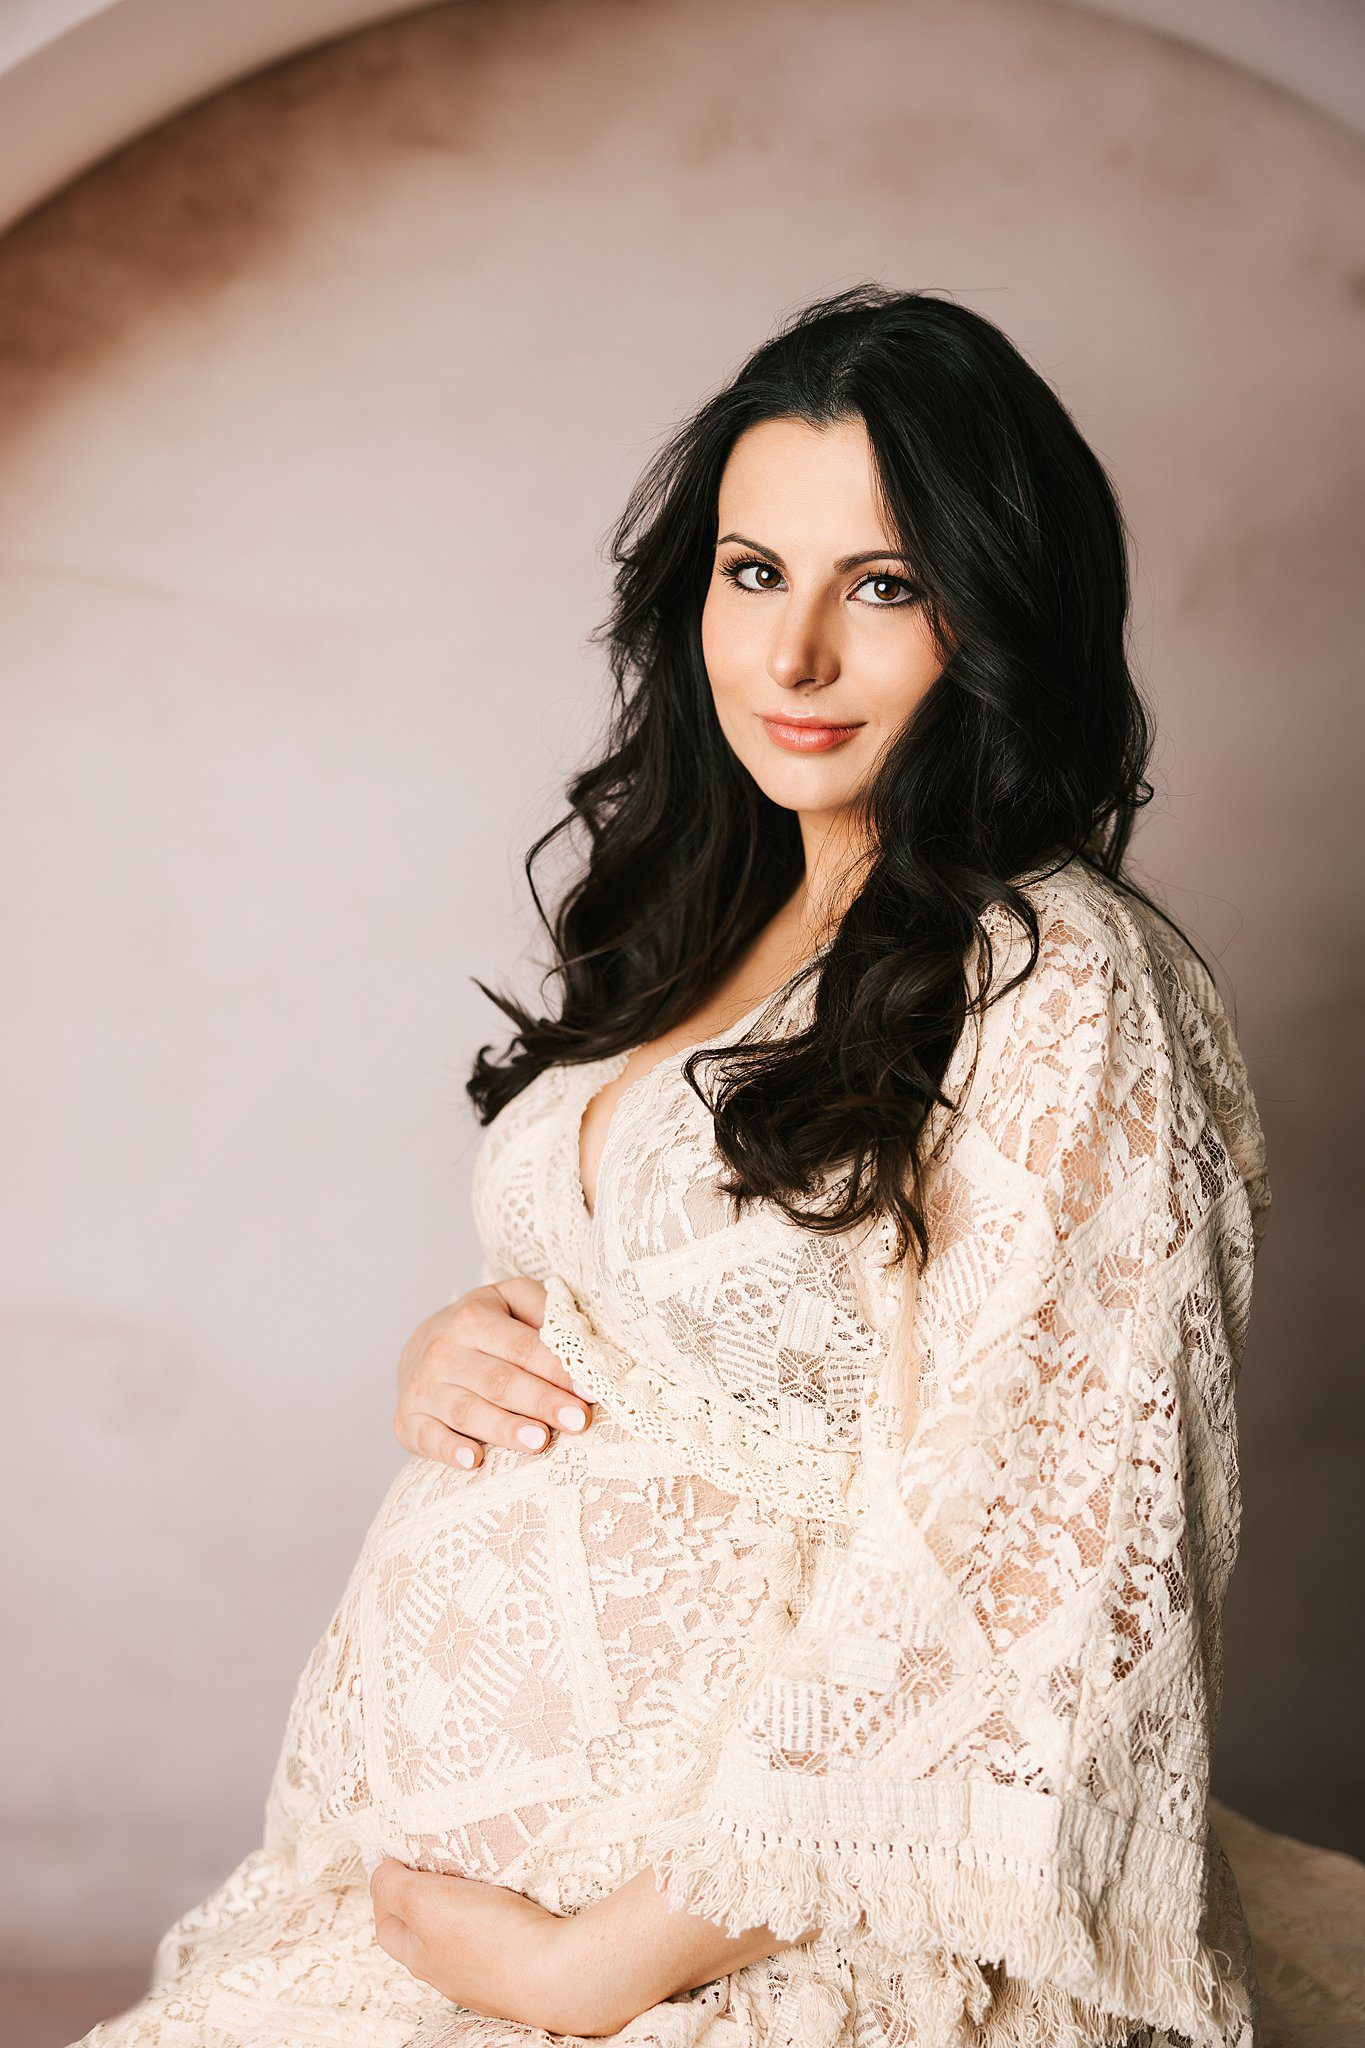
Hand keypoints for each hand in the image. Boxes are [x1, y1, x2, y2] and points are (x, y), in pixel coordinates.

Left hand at [369, 1861, 616, 2036]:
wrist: (557, 1975)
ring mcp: (487, 1976)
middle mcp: (450, 1973)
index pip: (388, 1926)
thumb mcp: (425, 1902)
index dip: (385, 1893)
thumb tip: (378, 1873)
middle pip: (424, 1934)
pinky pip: (499, 1940)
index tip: (393, 1861)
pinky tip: (511, 1902)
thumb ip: (394, 1887)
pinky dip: (497, 1919)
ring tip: (473, 1877)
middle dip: (422, 1899)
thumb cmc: (490, 1938)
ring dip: (462, 1909)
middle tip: (432, 1864)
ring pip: (462, 1938)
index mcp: (421, 1958)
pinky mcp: (522, 1968)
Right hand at [394, 1276, 594, 1472]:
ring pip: (467, 1411)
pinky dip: (449, 1449)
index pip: (522, 1347)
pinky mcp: (408, 1421)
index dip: (558, 1369)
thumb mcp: (511, 1300)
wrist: (422, 1346)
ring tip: (540, 1442)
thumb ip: (544, 1307)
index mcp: (472, 1318)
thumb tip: (578, 1336)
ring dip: (504, 1428)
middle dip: (541, 1401)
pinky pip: (428, 1438)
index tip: (590, 1390)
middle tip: (578, 1421)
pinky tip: (473, 1460)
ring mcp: (422, 1388)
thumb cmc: (483, 1326)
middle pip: (498, 1381)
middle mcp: (443, 1351)